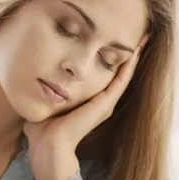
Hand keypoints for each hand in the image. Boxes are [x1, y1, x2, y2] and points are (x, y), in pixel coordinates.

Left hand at [24, 34, 147, 179]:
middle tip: (140, 34)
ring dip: (134, 56)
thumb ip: (45, 92)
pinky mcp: (105, 104)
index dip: (111, 58)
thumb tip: (34, 82)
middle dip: (128, 54)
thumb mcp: (46, 102)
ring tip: (144, 38)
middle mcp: (101, 102)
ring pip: (125, 74)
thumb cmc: (42, 129)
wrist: (49, 145)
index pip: (104, 76)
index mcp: (89, 102)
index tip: (115, 39)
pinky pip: (121, 80)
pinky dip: (129, 65)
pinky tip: (135, 51)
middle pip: (119, 73)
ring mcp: (105, 103)